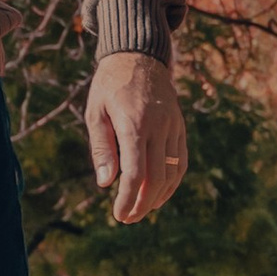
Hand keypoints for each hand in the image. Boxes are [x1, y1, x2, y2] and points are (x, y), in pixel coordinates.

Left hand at [87, 54, 188, 224]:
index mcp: (134, 124)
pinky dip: (172, 182)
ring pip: (173, 172)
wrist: (140, 56)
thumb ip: (102, 148)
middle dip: (143, 204)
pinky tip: (158, 194)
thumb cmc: (109, 86)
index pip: (136, 173)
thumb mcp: (95, 113)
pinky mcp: (180, 127)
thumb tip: (106, 183)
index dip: (129, 199)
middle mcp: (158, 127)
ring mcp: (173, 127)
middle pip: (157, 178)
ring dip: (159, 197)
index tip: (118, 214)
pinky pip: (181, 161)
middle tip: (127, 218)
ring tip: (141, 210)